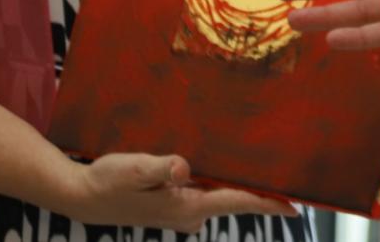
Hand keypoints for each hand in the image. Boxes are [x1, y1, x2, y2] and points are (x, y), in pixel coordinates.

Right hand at [57, 153, 297, 229]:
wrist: (83, 195)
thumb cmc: (108, 181)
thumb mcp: (133, 169)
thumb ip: (160, 167)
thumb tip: (183, 167)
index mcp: (187, 207)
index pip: (237, 202)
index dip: (268, 203)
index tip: (296, 206)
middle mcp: (191, 213)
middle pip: (236, 200)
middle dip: (262, 190)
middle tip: (293, 176)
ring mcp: (184, 211)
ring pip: (222, 195)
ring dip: (242, 183)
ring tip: (270, 167)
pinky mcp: (176, 204)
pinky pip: (208, 191)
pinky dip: (223, 181)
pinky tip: (231, 166)